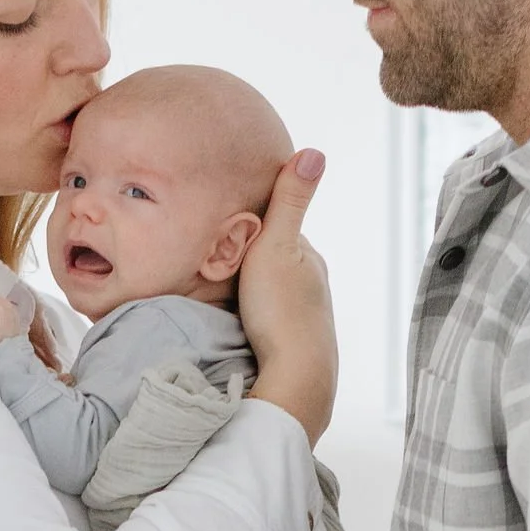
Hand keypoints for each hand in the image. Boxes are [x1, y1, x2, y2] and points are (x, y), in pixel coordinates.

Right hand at [237, 151, 336, 441]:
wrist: (296, 378)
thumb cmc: (281, 311)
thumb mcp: (278, 246)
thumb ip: (290, 201)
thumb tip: (314, 152)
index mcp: (309, 258)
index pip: (278, 228)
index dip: (252, 223)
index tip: (224, 220)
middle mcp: (313, 285)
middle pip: (275, 261)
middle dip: (251, 257)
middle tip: (215, 256)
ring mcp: (307, 317)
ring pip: (273, 292)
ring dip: (252, 288)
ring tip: (222, 289)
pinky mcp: (295, 345)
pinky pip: (271, 319)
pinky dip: (257, 314)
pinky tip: (240, 321)